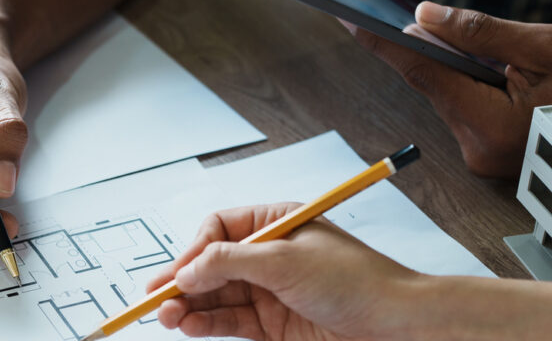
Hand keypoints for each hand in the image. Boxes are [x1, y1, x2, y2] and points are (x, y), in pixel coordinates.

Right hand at [147, 203, 420, 340]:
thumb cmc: (358, 281)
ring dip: (189, 306)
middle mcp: (270, 257)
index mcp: (276, 225)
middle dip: (182, 281)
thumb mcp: (286, 262)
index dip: (193, 250)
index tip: (177, 272)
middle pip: (211, 265)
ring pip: (215, 297)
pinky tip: (190, 326)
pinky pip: (229, 322)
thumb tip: (187, 269)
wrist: (395, 325)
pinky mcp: (273, 326)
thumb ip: (230, 263)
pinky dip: (206, 324)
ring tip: (167, 317)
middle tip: (156, 298)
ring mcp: (270, 292)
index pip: (220, 229)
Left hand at [355, 2, 551, 177]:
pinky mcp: (489, 154)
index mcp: (490, 123)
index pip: (422, 73)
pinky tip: (510, 78)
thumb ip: (480, 33)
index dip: (383, 43)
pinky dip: (476, 84)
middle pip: (436, 83)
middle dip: (440, 48)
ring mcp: (482, 157)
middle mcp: (477, 148)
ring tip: (514, 62)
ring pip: (450, 94)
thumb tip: (424, 17)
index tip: (348, 20)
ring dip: (464, 67)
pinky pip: (467, 107)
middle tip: (456, 23)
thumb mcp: (545, 46)